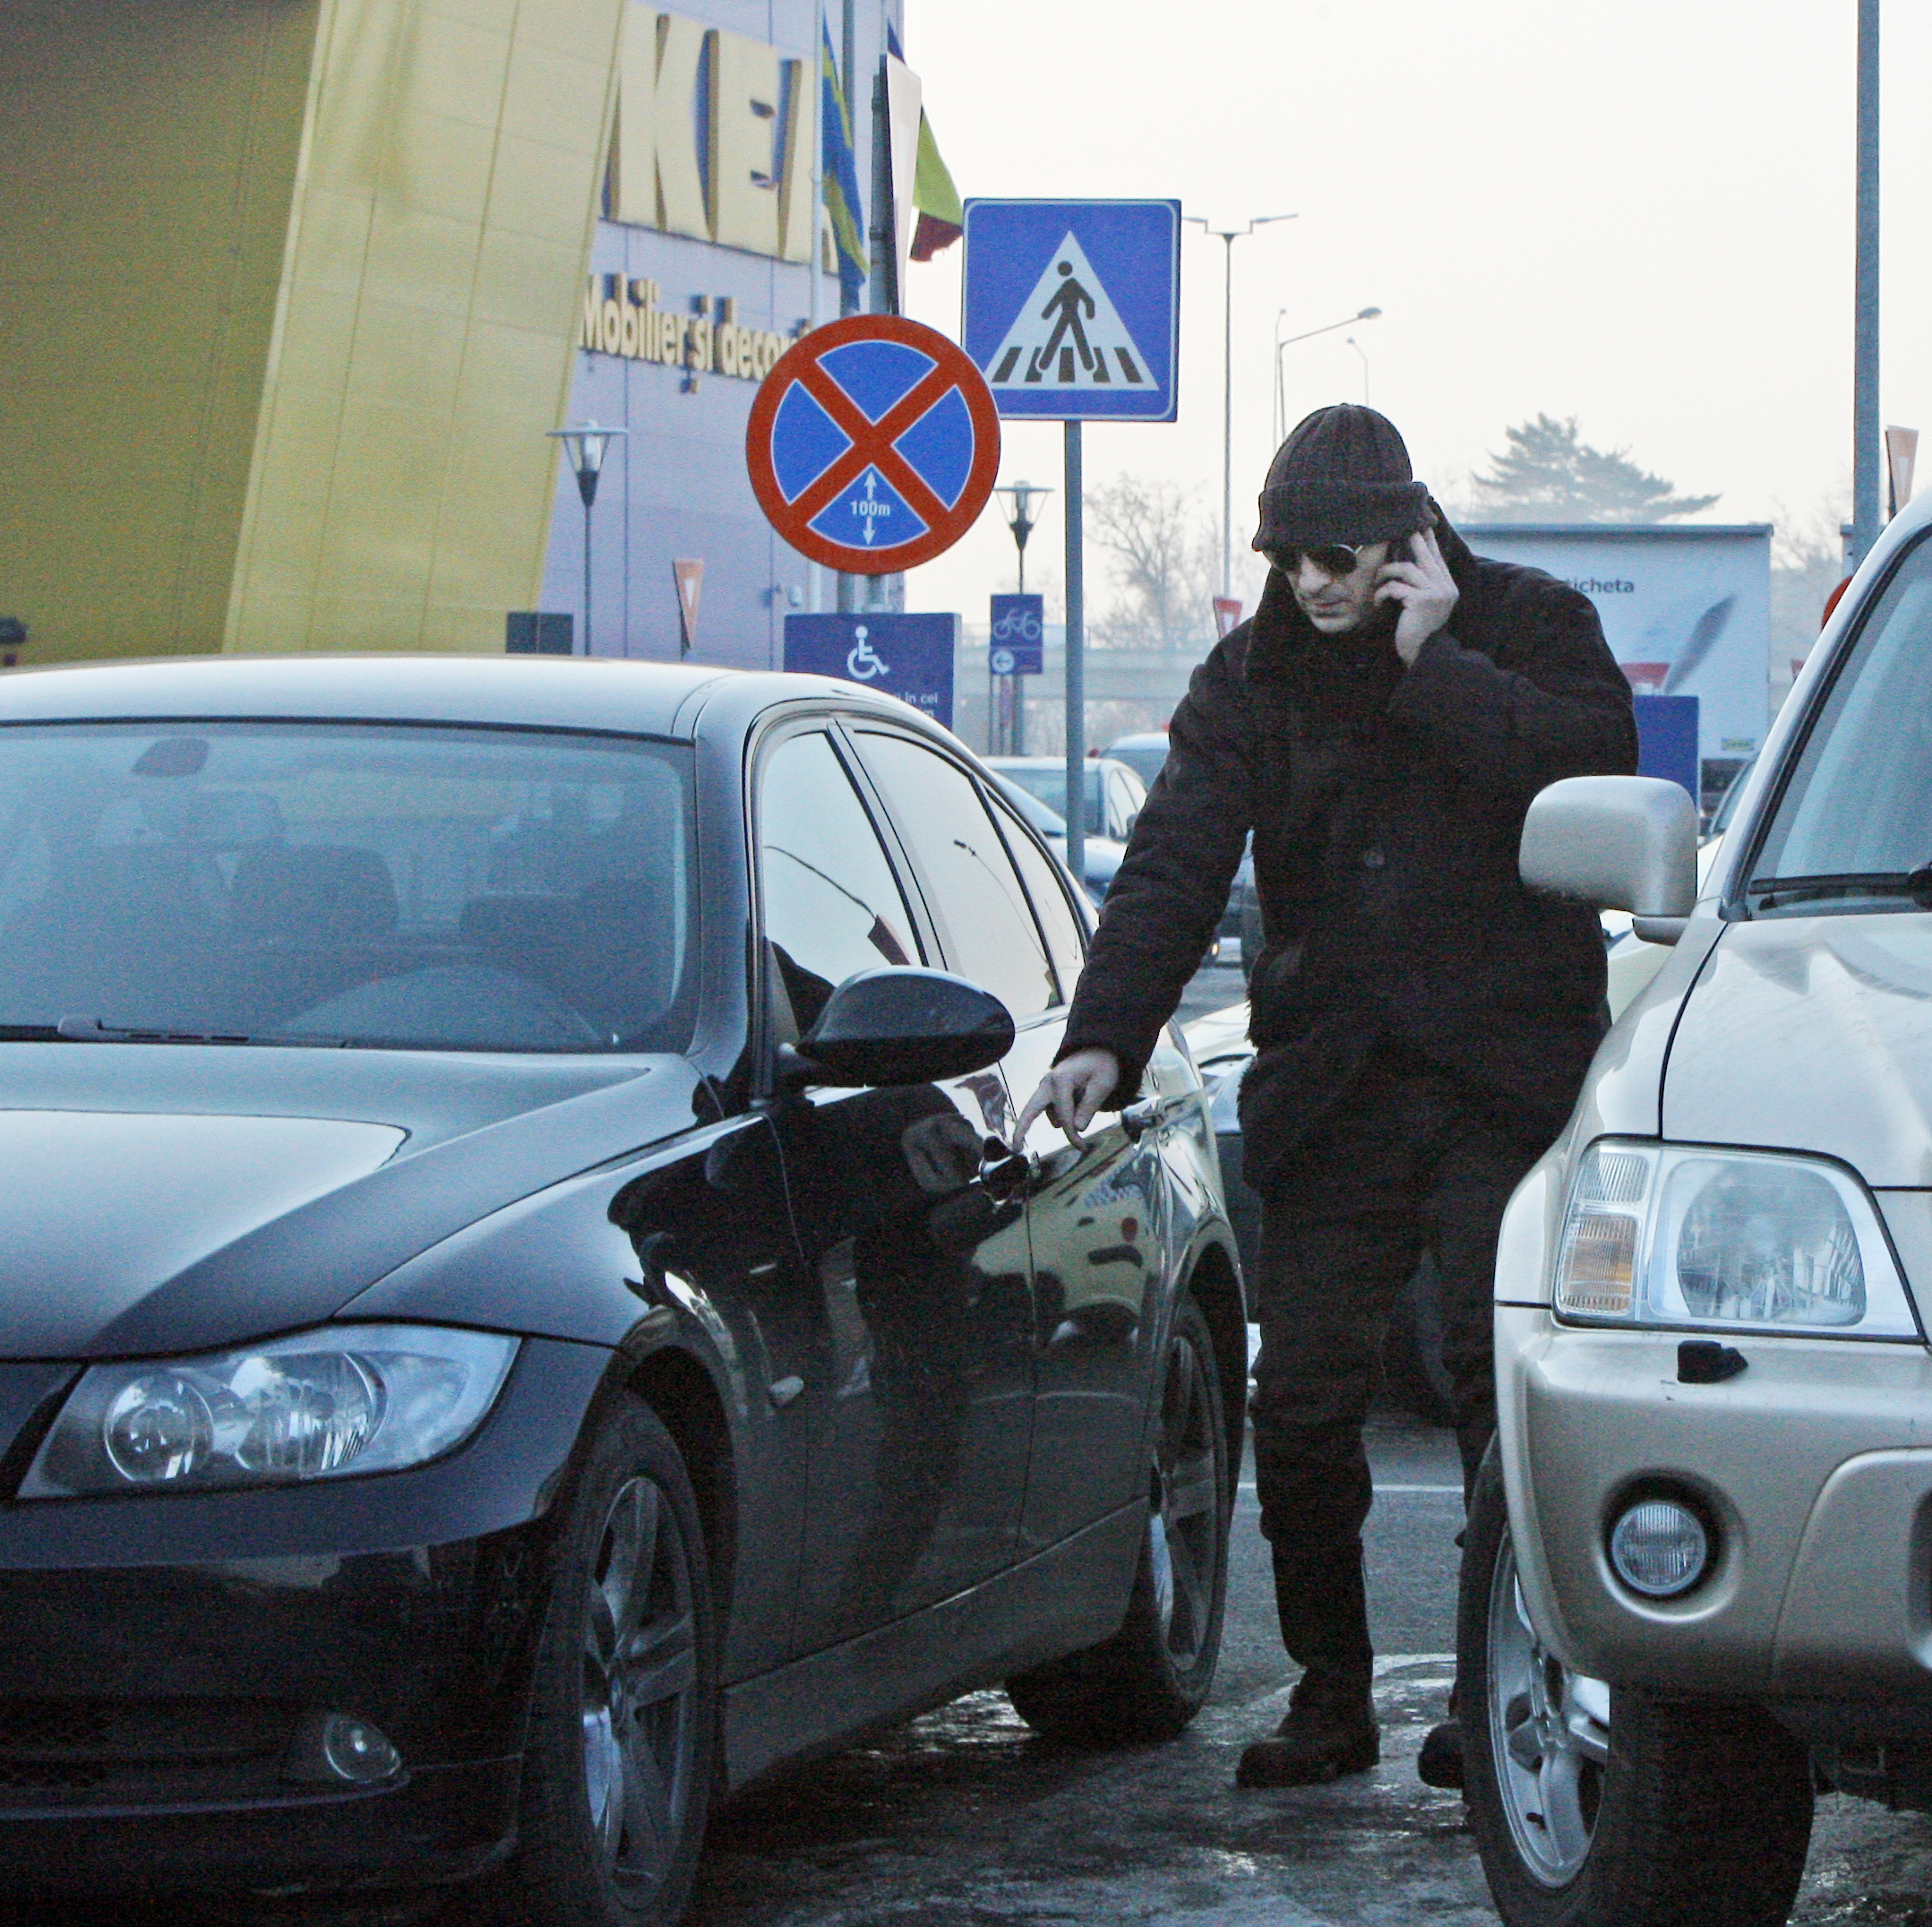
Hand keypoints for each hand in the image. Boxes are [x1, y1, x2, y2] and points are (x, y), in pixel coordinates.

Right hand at [1014, 1047, 1119, 1149]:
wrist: (1096, 1052)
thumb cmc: (1100, 1067)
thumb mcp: (1103, 1085)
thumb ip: (1090, 1107)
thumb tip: (1077, 1128)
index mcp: (1061, 1080)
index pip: (1064, 1116)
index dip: (1073, 1135)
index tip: (1082, 1148)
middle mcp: (1046, 1083)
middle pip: (1030, 1111)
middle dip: (1021, 1129)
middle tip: (1014, 1148)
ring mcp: (1044, 1088)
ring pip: (1052, 1116)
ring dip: (1067, 1119)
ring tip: (1087, 1099)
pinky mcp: (1045, 1093)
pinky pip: (1053, 1111)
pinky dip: (1065, 1114)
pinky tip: (1079, 1099)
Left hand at [1376, 526, 1458, 665]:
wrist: (1423, 654)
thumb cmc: (1418, 630)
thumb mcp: (1425, 605)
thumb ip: (1425, 585)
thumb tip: (1413, 564)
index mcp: (1447, 586)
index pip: (1436, 557)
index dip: (1428, 541)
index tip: (1422, 526)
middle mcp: (1445, 586)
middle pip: (1426, 555)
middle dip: (1413, 540)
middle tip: (1403, 527)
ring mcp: (1435, 592)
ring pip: (1406, 568)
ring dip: (1386, 572)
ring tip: (1376, 579)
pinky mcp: (1421, 600)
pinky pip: (1395, 587)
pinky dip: (1382, 593)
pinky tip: (1378, 602)